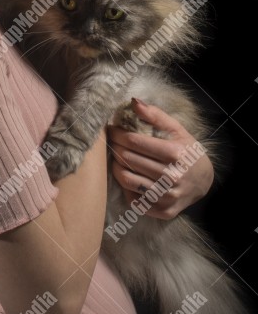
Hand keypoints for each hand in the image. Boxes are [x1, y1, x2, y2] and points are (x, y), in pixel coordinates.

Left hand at [107, 98, 214, 219]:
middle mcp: (172, 176)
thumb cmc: (186, 151)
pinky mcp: (164, 211)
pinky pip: (134, 200)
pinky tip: (130, 178)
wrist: (204, 181)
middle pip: (128, 159)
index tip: (110, 129)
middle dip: (116, 148)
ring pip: (127, 180)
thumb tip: (133, 102)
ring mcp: (168, 196)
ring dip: (117, 167)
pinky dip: (127, 188)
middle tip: (112, 143)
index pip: (134, 141)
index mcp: (175, 153)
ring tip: (118, 159)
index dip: (117, 133)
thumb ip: (155, 115)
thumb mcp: (177, 129)